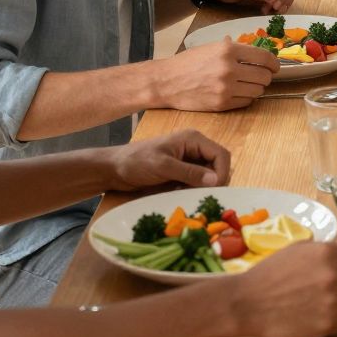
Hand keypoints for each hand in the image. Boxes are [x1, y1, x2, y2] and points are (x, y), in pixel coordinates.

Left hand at [104, 129, 231, 191]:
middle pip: (218, 165)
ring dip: (203, 187)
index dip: (223, 172)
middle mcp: (194, 148)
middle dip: (214, 181)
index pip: (221, 154)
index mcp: (193, 139)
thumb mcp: (163, 166)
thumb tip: (216, 180)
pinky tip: (181, 194)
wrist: (113, 169)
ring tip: (189, 195)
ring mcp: (188, 161)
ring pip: (209, 176)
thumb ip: (190, 173)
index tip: (215, 190)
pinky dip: (193, 190)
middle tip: (203, 196)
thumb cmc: (136, 162)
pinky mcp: (182, 172)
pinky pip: (197, 182)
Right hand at [153, 38, 279, 111]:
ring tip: (248, 84)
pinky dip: (246, 98)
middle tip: (261, 76)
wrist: (166, 82)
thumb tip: (256, 52)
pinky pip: (246, 102)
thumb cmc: (188, 63)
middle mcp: (229, 69)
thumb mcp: (211, 47)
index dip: (274, 63)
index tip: (275, 66)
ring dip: (257, 88)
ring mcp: (226, 88)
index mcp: (228, 50)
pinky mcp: (222, 104)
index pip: (264, 57)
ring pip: (258, 91)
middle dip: (266, 76)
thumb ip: (234, 48)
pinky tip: (239, 92)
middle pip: (264, 76)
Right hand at [232, 237, 336, 336]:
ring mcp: (332, 302)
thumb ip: (332, 248)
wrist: (246, 303)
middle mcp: (334, 276)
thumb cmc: (271, 272)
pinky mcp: (327, 325)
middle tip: (331, 286)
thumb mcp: (300, 250)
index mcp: (328, 253)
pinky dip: (336, 320)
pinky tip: (317, 314)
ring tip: (323, 301)